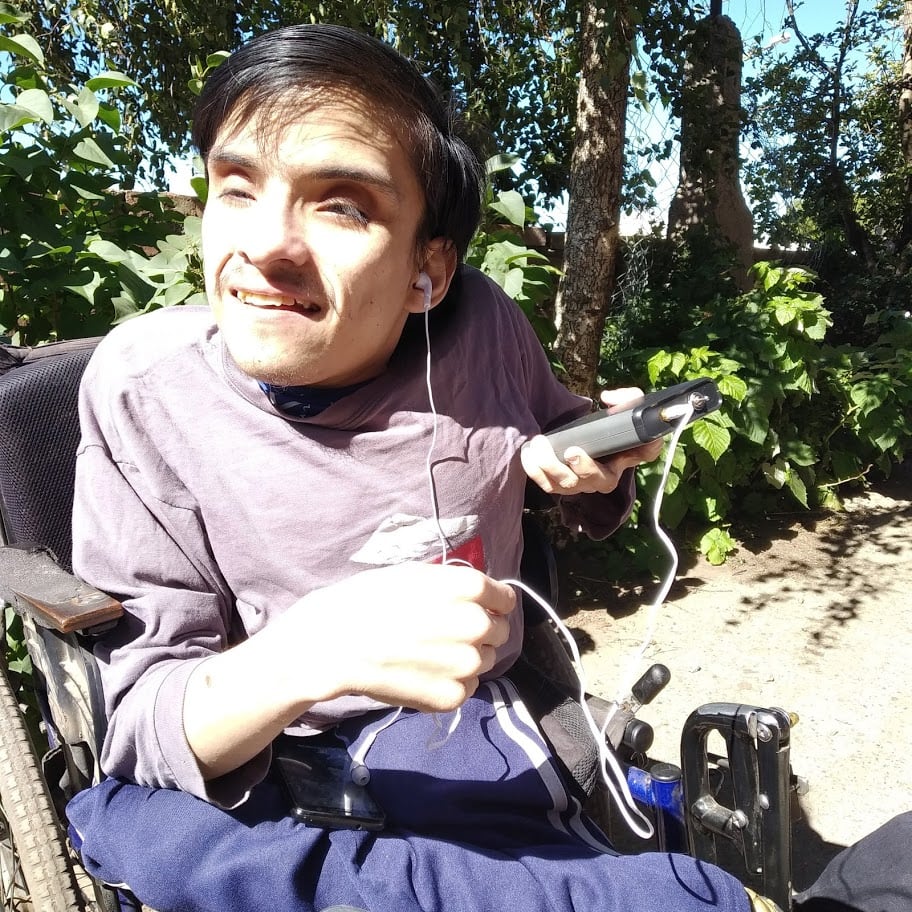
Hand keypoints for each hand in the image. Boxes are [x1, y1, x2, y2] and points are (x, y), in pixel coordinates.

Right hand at [282, 562, 516, 712]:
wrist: (334, 643)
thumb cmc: (370, 600)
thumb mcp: (416, 575)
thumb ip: (455, 586)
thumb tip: (479, 598)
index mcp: (469, 588)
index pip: (506, 599)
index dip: (493, 604)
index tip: (479, 608)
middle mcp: (476, 624)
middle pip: (500, 631)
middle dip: (481, 631)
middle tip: (447, 632)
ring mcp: (467, 663)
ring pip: (486, 661)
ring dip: (467, 657)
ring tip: (431, 653)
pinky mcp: (452, 696)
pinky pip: (468, 688)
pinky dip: (452, 683)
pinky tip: (424, 672)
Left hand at [521, 387, 663, 495]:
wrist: (599, 436)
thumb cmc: (617, 425)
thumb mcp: (632, 406)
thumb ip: (629, 398)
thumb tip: (607, 398)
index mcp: (624, 461)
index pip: (622, 468)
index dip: (612, 457)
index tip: (574, 451)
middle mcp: (602, 478)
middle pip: (588, 481)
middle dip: (568, 467)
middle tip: (556, 448)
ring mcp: (582, 483)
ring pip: (564, 486)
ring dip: (546, 468)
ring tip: (536, 446)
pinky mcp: (564, 483)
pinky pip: (549, 485)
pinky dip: (535, 472)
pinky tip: (528, 454)